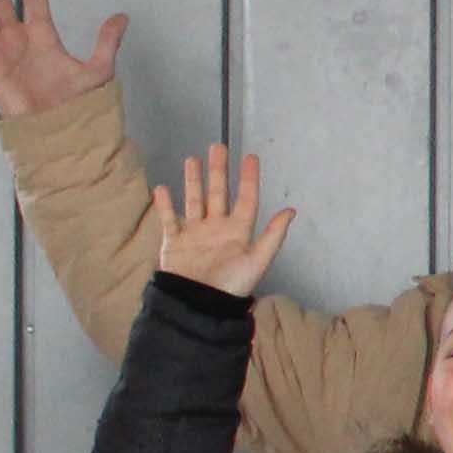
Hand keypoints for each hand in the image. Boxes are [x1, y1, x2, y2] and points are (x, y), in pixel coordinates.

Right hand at [145, 145, 293, 295]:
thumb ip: (273, 235)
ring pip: (194, 200)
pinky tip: (162, 188)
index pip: (246, 199)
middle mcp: (217, 228)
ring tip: (192, 160)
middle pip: (218, 193)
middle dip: (218, 171)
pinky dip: (164, 204)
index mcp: (238, 232)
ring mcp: (195, 234)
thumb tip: (291, 211)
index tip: (250, 157)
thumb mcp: (257, 261)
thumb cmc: (231, 287)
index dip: (249, 179)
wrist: (199, 305)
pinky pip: (169, 219)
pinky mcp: (175, 242)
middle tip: (218, 147)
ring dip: (193, 181)